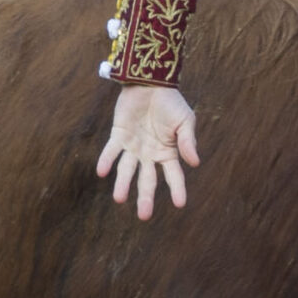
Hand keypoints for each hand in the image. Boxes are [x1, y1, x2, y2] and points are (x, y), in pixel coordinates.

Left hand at [97, 84, 200, 219]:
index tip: (180, 204)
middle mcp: (149, 155)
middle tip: (144, 216)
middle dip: (145, 197)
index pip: (173, 176)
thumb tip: (195, 163)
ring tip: (119, 199)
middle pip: (147, 180)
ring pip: (126, 170)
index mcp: (168, 153)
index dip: (177, 190)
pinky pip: (111, 151)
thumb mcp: (185, 121)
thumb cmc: (171, 102)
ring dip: (123, 184)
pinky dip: (106, 161)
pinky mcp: (118, 135)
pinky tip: (102, 172)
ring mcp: (133, 146)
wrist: (151, 82)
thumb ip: (188, 142)